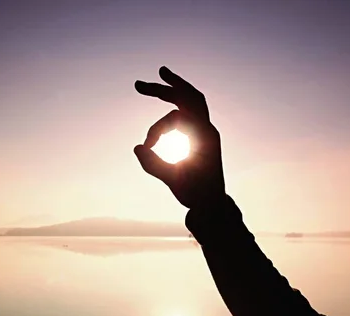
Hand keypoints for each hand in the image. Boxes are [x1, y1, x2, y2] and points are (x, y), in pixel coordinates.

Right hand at [134, 66, 224, 208]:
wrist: (213, 204)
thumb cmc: (196, 194)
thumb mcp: (173, 180)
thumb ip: (154, 165)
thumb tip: (136, 147)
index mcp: (204, 136)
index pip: (176, 117)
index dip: (157, 129)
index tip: (147, 148)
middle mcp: (207, 129)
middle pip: (188, 97)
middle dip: (165, 86)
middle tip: (139, 84)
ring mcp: (206, 131)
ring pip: (191, 101)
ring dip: (174, 90)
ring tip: (159, 77)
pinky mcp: (203, 136)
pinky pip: (190, 112)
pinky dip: (178, 104)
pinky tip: (167, 98)